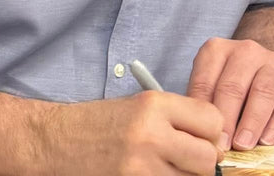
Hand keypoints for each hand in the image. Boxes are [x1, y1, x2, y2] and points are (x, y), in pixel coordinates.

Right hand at [42, 90, 222, 174]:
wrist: (55, 141)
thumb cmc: (100, 123)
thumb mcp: (139, 106)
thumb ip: (178, 119)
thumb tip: (218, 143)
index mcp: (154, 105)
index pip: (213, 120)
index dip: (212, 134)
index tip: (203, 140)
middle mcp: (150, 134)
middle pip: (208, 158)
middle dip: (203, 163)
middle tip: (186, 162)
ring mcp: (140, 167)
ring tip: (164, 168)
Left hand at [187, 37, 273, 152]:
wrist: (262, 65)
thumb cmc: (228, 81)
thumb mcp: (210, 82)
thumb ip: (203, 102)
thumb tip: (197, 134)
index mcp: (216, 50)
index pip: (205, 82)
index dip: (205, 112)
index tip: (205, 136)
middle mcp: (245, 51)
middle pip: (234, 87)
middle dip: (227, 119)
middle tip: (223, 145)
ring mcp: (272, 62)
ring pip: (263, 92)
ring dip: (252, 122)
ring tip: (244, 144)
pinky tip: (268, 140)